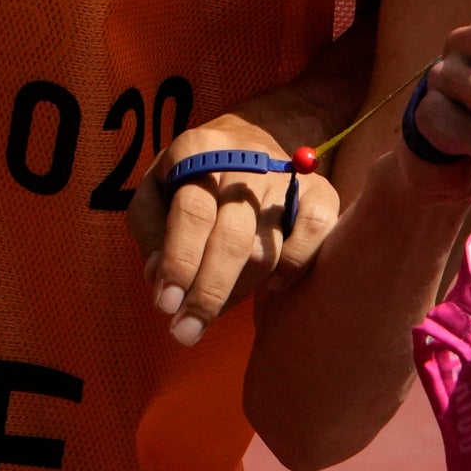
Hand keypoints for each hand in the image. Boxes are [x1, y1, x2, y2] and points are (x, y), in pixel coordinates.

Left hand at [136, 113, 341, 347]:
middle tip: (186, 332)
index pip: (192, 213)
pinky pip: (313, 238)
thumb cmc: (190, 178)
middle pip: (232, 236)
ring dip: (238, 290)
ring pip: (266, 249)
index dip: (179, 263)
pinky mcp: (320, 192)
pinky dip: (293, 268)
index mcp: (198, 149)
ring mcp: (287, 175)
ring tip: (214, 306)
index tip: (166, 306)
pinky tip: (270, 283)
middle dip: (208, 292)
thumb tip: (160, 279)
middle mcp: (246, 157)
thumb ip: (151, 232)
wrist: (249, 139)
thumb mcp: (155, 192)